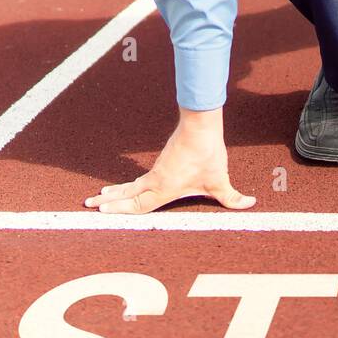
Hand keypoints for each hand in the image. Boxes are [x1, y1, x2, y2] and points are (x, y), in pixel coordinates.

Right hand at [83, 108, 255, 214]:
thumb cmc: (208, 154)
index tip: (102, 212)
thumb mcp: (221, 180)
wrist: (200, 126)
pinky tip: (125, 187)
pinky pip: (140, 179)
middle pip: (127, 195)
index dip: (120, 210)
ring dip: (115, 193)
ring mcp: (156, 171)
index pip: (138, 205)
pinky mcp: (161, 163)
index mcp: (164, 188)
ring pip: (131, 186)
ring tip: (98, 197)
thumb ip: (233, 198)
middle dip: (108, 202)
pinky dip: (129, 185)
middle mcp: (155, 180)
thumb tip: (250, 205)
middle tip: (87, 206)